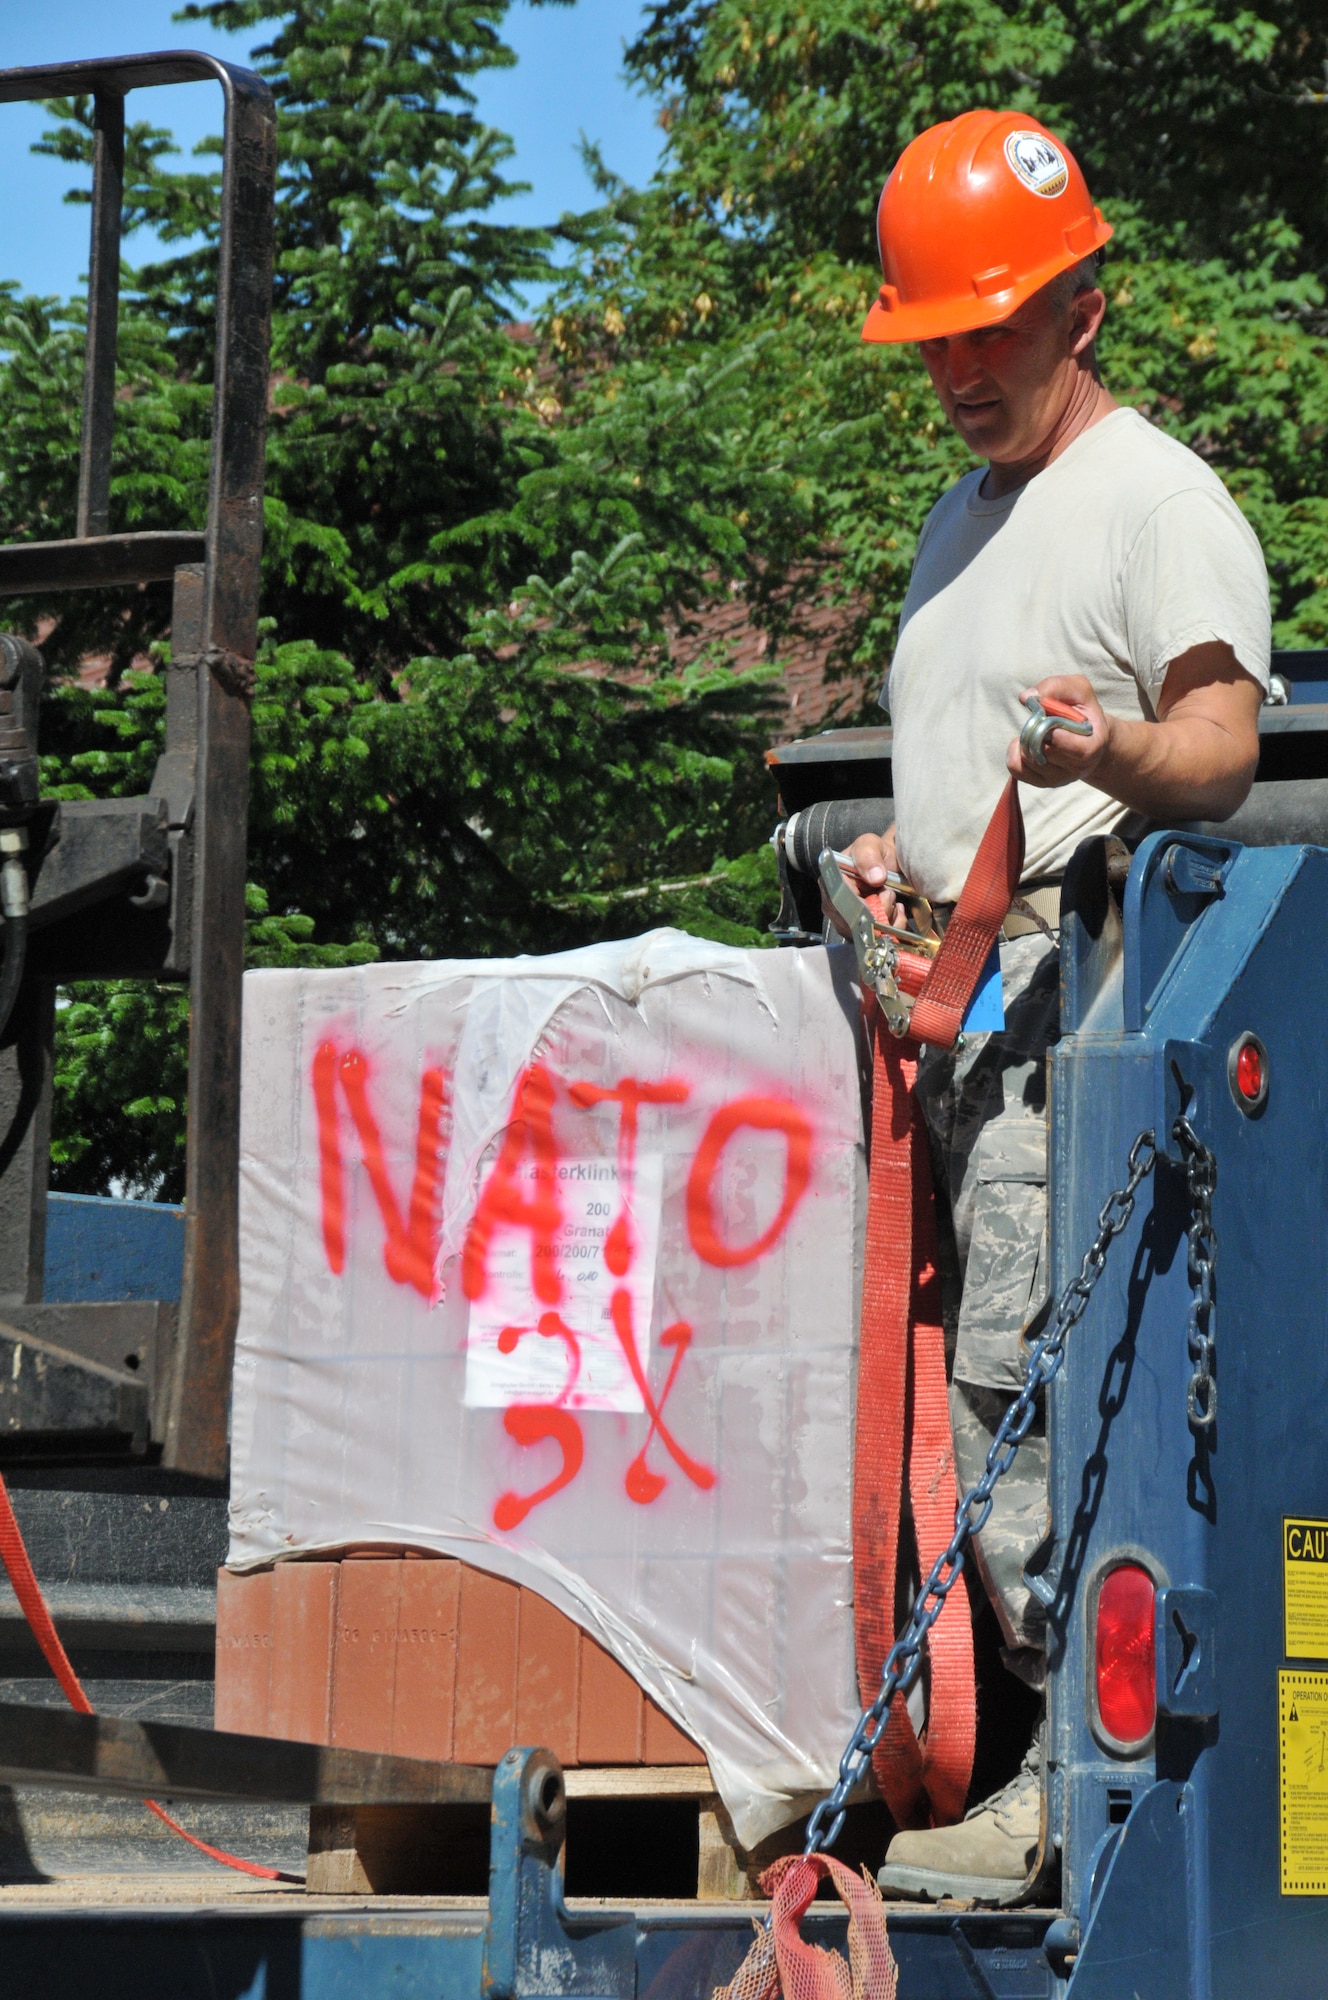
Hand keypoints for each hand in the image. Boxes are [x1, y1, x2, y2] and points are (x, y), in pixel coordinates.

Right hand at [820, 827, 898, 938]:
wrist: (890, 865)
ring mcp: (846, 922)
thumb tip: (876, 877)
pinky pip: (876, 941)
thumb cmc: (875, 854)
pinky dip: (893, 930)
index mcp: (829, 882)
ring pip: (865, 935)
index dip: (861, 905)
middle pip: (852, 924)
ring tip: (894, 902)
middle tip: (890, 894)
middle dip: (878, 913)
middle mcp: (833, 906)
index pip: (839, 902)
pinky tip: (896, 913)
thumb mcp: (870, 845)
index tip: (883, 895)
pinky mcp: (861, 933)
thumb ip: (868, 854)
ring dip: (887, 921)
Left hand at [1007, 674, 1111, 788]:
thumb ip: (1056, 687)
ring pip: (1027, 759)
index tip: (1049, 719)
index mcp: (1092, 746)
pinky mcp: (1041, 782)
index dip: (1054, 733)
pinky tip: (1027, 742)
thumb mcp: (1078, 690)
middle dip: (1036, 730)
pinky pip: (1016, 768)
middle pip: (1043, 751)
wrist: (1088, 737)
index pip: (1070, 747)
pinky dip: (1015, 751)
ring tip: (1039, 731)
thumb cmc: (1082, 711)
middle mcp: (1077, 768)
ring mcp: (1058, 778)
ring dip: (1026, 738)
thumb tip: (1027, 697)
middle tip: (1043, 719)